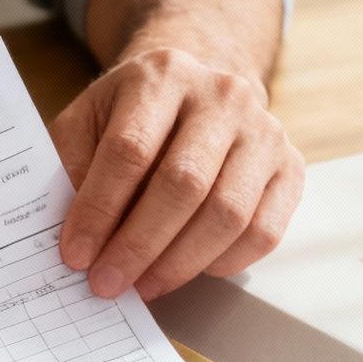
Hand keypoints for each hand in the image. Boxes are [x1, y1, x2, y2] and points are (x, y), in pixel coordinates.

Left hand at [52, 47, 303, 300]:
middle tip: (106, 283)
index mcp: (163, 74)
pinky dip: (225, 261)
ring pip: (228, 213)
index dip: (99, 209)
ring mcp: (264, 130)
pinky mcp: (290, 167)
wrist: (195, 92)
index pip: (130, 150)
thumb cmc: (131, 115)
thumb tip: (76, 239)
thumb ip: (72, 169)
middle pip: (183, 184)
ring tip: (143, 286)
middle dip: (139, 245)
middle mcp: (223, 95)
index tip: (76, 254)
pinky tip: (191, 271)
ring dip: (179, 263)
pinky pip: (264, 230)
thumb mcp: (88, 122)